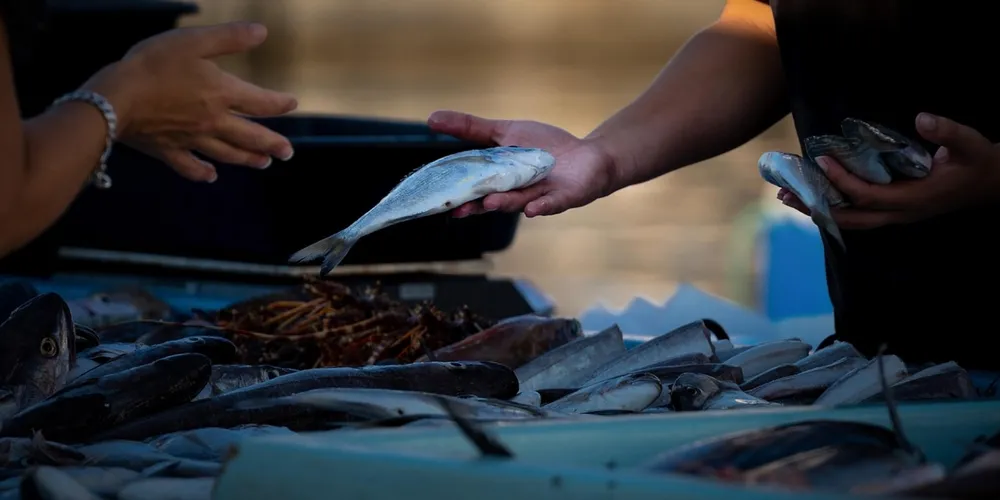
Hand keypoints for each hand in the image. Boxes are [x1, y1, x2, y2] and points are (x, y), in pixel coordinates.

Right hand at [81, 22, 298, 181]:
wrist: (115, 97)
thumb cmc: (153, 65)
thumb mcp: (193, 41)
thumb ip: (229, 38)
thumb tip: (262, 32)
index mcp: (221, 94)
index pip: (260, 102)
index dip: (278, 103)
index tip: (292, 104)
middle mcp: (213, 122)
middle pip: (250, 136)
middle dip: (272, 144)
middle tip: (288, 152)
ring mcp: (191, 140)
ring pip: (227, 154)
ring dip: (248, 159)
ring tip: (264, 163)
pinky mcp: (168, 150)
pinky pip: (189, 166)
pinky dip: (202, 172)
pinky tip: (211, 176)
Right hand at [427, 110, 617, 216]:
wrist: (588, 158)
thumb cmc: (545, 147)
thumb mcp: (505, 132)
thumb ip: (471, 128)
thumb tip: (431, 119)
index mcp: (498, 179)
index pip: (473, 186)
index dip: (457, 193)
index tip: (437, 198)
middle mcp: (516, 193)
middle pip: (492, 200)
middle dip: (476, 205)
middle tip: (458, 209)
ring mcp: (539, 196)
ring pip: (518, 202)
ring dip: (504, 203)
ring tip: (489, 203)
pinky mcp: (562, 198)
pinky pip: (550, 205)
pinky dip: (541, 207)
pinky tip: (532, 209)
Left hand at [777, 112, 999, 228]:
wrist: (991, 185)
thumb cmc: (980, 164)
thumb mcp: (971, 144)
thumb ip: (948, 132)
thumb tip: (922, 117)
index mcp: (914, 200)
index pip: (868, 195)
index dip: (842, 181)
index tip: (821, 160)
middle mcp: (900, 214)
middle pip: (848, 218)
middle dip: (815, 206)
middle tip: (784, 192)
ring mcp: (896, 216)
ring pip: (849, 221)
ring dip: (818, 209)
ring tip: (788, 196)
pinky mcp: (894, 211)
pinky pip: (857, 215)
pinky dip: (832, 207)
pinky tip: (814, 196)